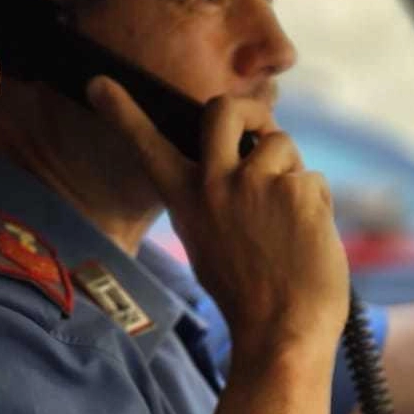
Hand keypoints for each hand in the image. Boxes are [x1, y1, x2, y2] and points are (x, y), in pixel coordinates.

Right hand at [87, 76, 348, 353]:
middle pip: (225, 109)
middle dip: (249, 110)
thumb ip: (214, 199)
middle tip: (260, 130)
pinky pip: (310, 178)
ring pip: (281, 144)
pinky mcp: (296, 188)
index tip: (98, 83)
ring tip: (288, 221)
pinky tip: (306, 239)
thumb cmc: (248, 294)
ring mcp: (255, 182)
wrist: (282, 330)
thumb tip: (243, 163)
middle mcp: (215, 183)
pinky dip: (314, 204)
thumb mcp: (208, 242)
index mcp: (185, 200)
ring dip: (291, 172)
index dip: (122, 112)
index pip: (146, 146)